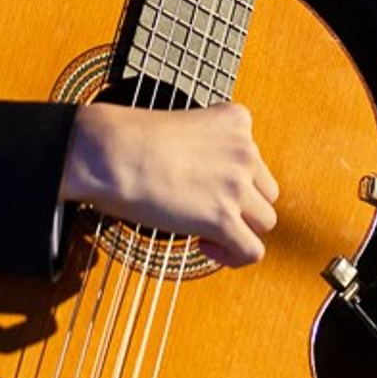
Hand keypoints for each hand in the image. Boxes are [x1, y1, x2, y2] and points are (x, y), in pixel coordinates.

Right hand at [61, 101, 278, 266]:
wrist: (110, 152)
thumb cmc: (129, 141)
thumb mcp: (186, 125)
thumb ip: (209, 146)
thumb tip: (206, 181)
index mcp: (237, 120)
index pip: (254, 160)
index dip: (231, 180)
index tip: (202, 186)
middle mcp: (246, 150)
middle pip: (266, 192)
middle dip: (241, 206)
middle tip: (205, 211)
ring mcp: (237, 185)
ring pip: (265, 221)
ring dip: (239, 230)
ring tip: (206, 231)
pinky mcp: (222, 218)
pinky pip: (251, 251)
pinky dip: (234, 257)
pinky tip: (204, 245)